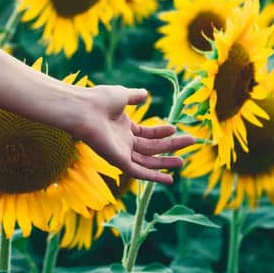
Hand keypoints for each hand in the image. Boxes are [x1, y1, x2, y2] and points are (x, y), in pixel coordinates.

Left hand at [75, 85, 196, 184]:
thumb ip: (134, 95)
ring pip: (147, 161)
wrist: (82, 109)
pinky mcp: (118, 160)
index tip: (175, 128)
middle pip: (151, 148)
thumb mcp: (121, 95)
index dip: (162, 132)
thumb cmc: (98, 100)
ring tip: (183, 161)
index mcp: (123, 127)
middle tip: (191, 141)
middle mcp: (122, 141)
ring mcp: (120, 151)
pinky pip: (138, 172)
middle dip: (171, 146)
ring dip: (165, 162)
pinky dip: (153, 177)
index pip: (147, 134)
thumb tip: (145, 93)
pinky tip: (169, 179)